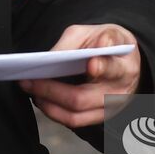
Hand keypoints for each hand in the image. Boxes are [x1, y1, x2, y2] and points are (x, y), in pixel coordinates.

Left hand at [19, 23, 140, 127]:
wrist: (126, 59)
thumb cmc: (105, 42)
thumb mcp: (95, 31)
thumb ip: (74, 41)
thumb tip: (50, 58)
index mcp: (124, 65)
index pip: (113, 68)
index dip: (102, 67)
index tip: (90, 63)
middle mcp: (120, 92)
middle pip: (82, 98)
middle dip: (51, 90)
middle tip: (28, 80)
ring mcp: (110, 109)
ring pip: (75, 115)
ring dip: (48, 104)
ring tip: (30, 89)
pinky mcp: (101, 118)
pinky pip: (74, 121)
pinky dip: (54, 111)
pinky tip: (41, 99)